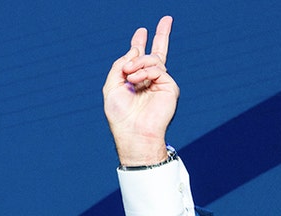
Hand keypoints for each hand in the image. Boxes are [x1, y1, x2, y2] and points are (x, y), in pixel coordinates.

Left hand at [103, 17, 178, 165]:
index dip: (138, 45)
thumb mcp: (111, 87)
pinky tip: (136, 80)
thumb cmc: (120, 115)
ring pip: (152, 59)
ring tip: (129, 75)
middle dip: (161, 35)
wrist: (133, 132)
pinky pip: (158, 68)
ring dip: (137, 63)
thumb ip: (119, 66)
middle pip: (157, 53)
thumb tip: (134, 50)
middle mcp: (148, 80)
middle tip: (167, 19)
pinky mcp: (170, 87)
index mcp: (134, 81)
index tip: (140, 33)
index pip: (138, 59)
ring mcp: (160, 83)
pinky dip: (145, 71)